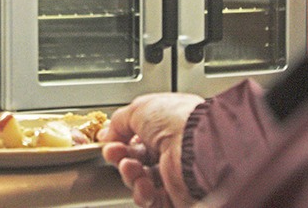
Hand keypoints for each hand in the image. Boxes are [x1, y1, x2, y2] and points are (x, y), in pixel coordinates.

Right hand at [99, 93, 204, 207]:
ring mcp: (175, 174)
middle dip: (120, 156)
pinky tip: (143, 184)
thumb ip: (119, 121)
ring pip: (140, 179)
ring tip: (130, 167)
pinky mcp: (177, 196)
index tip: (107, 140)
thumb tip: (107, 133)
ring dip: (129, 174)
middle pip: (136, 158)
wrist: (200, 147)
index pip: (137, 136)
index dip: (120, 139)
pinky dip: (142, 193)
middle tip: (114, 153)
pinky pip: (151, 199)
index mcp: (167, 125)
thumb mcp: (139, 108)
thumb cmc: (178, 121)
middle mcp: (172, 148)